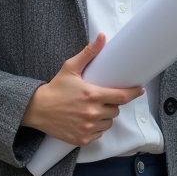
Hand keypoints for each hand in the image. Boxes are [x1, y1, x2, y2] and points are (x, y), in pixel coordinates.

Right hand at [21, 33, 144, 146]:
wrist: (37, 109)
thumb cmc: (55, 88)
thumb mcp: (70, 68)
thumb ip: (88, 53)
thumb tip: (102, 37)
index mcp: (92, 95)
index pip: (122, 96)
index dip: (134, 93)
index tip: (139, 90)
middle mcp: (92, 113)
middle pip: (116, 110)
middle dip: (112, 103)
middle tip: (101, 98)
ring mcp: (88, 127)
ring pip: (109, 123)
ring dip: (105, 116)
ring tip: (93, 109)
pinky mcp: (82, 139)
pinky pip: (99, 134)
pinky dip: (96, 128)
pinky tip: (86, 120)